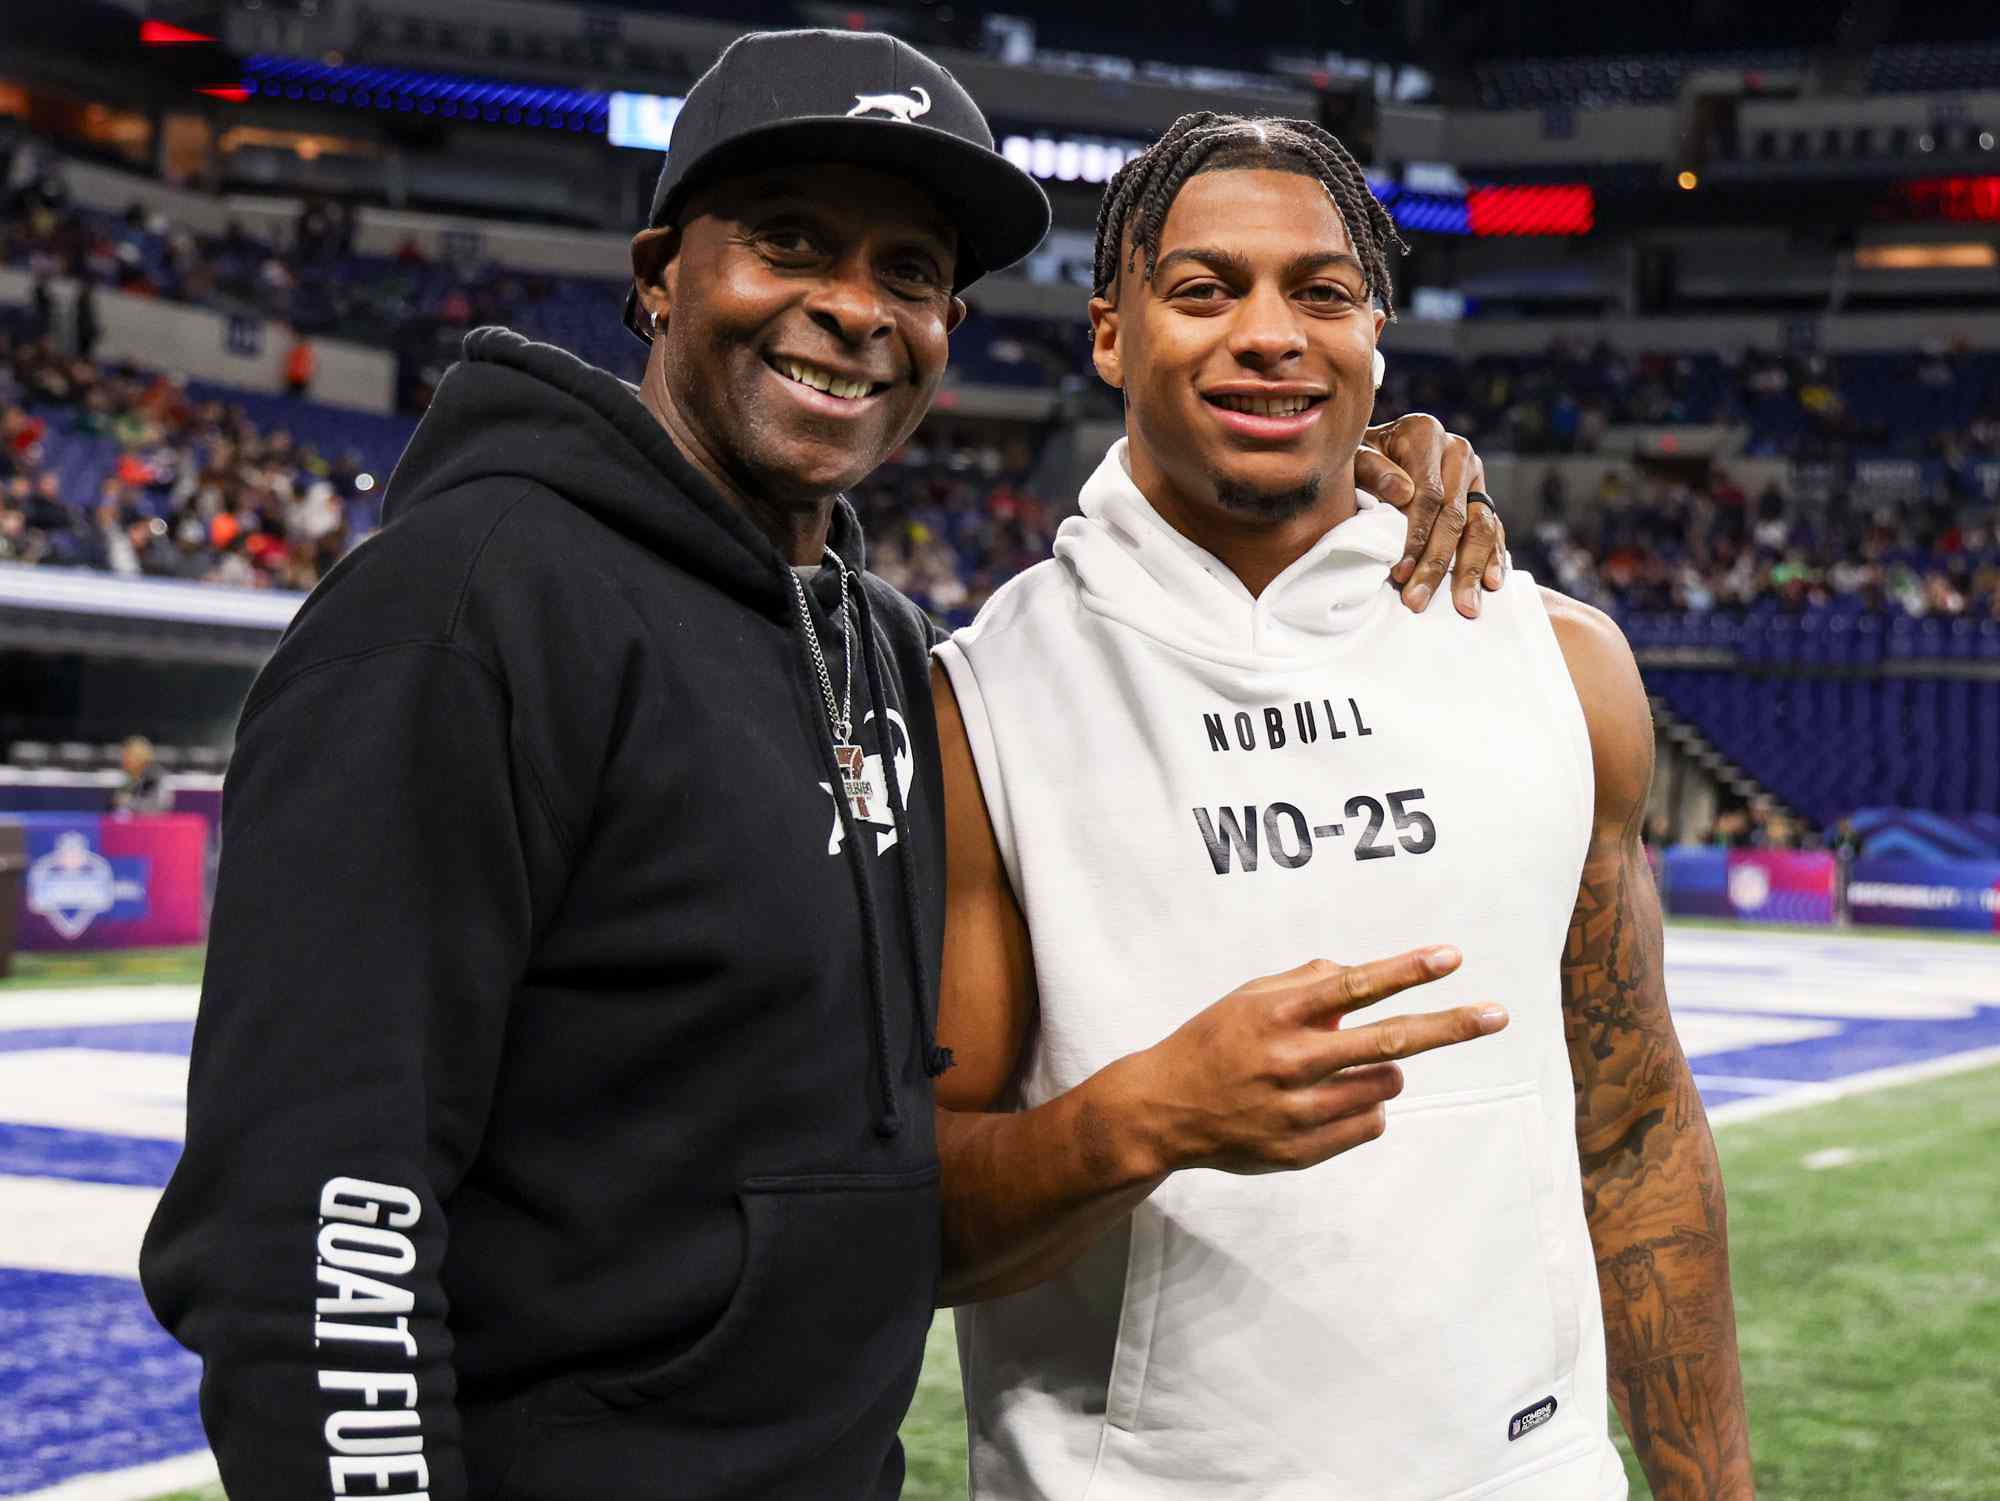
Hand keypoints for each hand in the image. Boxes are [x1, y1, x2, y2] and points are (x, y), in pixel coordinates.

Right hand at [1120, 947, 1506, 1176]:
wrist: (1162, 1110)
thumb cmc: (1212, 1042)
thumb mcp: (1248, 997)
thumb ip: (1305, 984)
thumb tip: (1359, 977)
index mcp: (1276, 1013)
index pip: (1354, 986)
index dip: (1405, 970)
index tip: (1450, 958)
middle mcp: (1290, 1060)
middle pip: (1389, 1040)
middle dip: (1449, 1025)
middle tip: (1497, 1016)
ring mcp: (1297, 1111)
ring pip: (1384, 1084)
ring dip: (1384, 1069)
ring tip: (1348, 1067)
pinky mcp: (1301, 1150)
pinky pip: (1369, 1124)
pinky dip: (1366, 1107)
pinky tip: (1332, 1100)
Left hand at [1357, 414, 1508, 616]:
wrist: (1374, 450)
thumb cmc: (1356, 459)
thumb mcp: (1355, 458)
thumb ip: (1374, 470)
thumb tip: (1404, 493)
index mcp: (1425, 433)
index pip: (1428, 495)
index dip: (1415, 538)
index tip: (1399, 574)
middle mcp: (1457, 450)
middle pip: (1454, 516)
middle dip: (1437, 564)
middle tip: (1419, 601)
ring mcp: (1474, 474)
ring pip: (1480, 525)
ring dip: (1470, 570)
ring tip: (1465, 606)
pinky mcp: (1482, 494)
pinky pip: (1492, 529)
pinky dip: (1493, 558)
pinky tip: (1491, 584)